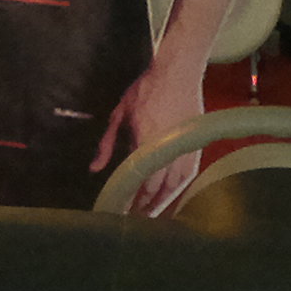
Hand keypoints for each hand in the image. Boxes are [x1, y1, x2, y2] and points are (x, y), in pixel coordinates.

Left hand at [89, 61, 207, 216]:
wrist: (179, 72)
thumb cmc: (146, 90)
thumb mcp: (120, 114)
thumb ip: (107, 144)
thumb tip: (94, 169)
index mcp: (148, 143)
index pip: (143, 183)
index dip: (134, 200)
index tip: (122, 210)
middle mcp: (169, 149)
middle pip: (160, 189)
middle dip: (148, 206)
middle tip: (136, 218)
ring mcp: (186, 148)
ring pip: (177, 185)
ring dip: (165, 201)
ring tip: (153, 212)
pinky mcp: (195, 145)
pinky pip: (189, 175)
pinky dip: (180, 188)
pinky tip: (172, 195)